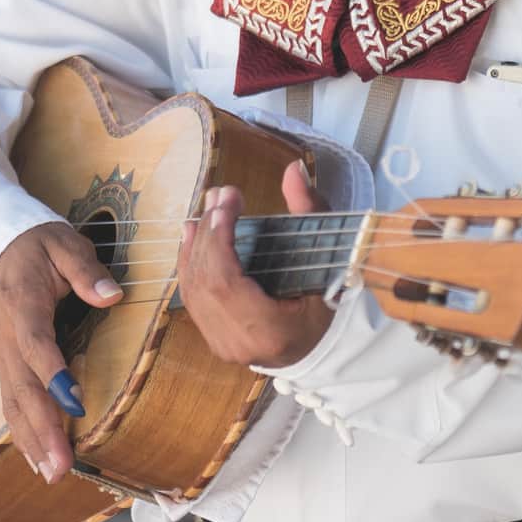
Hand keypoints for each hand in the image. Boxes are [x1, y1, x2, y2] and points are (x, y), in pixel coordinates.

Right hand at [0, 221, 122, 484]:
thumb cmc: (33, 245)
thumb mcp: (61, 242)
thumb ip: (85, 269)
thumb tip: (113, 295)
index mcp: (21, 303)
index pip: (36, 343)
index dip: (53, 374)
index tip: (75, 403)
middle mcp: (6, 335)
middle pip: (22, 387)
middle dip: (42, 428)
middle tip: (61, 466)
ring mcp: (0, 353)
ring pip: (12, 402)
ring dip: (31, 439)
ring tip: (52, 474)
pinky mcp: (3, 363)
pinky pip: (10, 402)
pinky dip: (22, 432)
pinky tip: (37, 459)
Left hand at [177, 162, 334, 369]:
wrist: (324, 351)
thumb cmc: (331, 307)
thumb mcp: (329, 260)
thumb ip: (310, 212)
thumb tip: (293, 169)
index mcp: (268, 331)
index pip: (226, 282)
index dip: (219, 239)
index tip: (227, 203)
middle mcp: (238, 343)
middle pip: (206, 281)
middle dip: (208, 233)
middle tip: (218, 196)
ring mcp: (222, 345)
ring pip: (194, 289)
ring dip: (196, 245)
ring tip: (205, 210)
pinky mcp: (214, 340)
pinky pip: (193, 298)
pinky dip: (191, 263)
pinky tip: (193, 236)